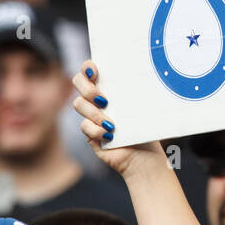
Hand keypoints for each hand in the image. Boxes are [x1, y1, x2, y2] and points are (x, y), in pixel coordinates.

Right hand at [72, 62, 163, 180]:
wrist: (145, 157)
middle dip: (87, 89)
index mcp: (110, 87)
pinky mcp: (89, 132)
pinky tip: (110, 136)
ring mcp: (91, 115)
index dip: (88, 67)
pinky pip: (84, 126)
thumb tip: (134, 74)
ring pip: (78, 104)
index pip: (91, 70)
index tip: (95, 71)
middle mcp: (97, 98)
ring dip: (94, 113)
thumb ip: (133, 91)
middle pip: (77, 82)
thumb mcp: (142, 106)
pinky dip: (96, 130)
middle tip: (104, 100)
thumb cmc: (147, 130)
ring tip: (111, 124)